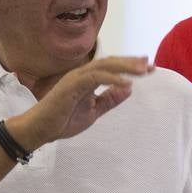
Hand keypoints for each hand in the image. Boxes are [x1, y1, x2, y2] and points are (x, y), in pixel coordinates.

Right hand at [17, 56, 151, 147]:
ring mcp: (76, 77)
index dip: (130, 66)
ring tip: (142, 71)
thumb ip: (109, 100)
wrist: (41, 130)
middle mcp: (82, 74)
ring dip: (125, 67)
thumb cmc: (63, 120)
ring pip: (104, 66)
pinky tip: (125, 83)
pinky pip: (94, 77)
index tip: (148, 68)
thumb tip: (128, 89)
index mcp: (87, 78)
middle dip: (131, 63)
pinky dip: (111, 78)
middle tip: (150, 65)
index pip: (112, 67)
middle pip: (111, 62)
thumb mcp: (94, 111)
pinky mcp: (71, 85)